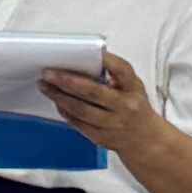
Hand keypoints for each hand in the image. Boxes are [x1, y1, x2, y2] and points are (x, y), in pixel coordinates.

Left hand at [30, 49, 165, 158]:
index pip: (121, 70)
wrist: (146, 141)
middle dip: (67, 81)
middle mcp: (125, 106)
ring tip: (45, 86)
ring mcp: (113, 124)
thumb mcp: (133, 87)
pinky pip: (78, 123)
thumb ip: (115, 74)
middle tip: (48, 73)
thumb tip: (86, 59)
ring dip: (59, 97)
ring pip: (81, 110)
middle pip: (92, 92)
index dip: (104, 60)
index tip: (84, 51)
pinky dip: (65, 111)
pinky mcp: (102, 137)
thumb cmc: (135, 107)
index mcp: (133, 89)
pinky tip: (56, 102)